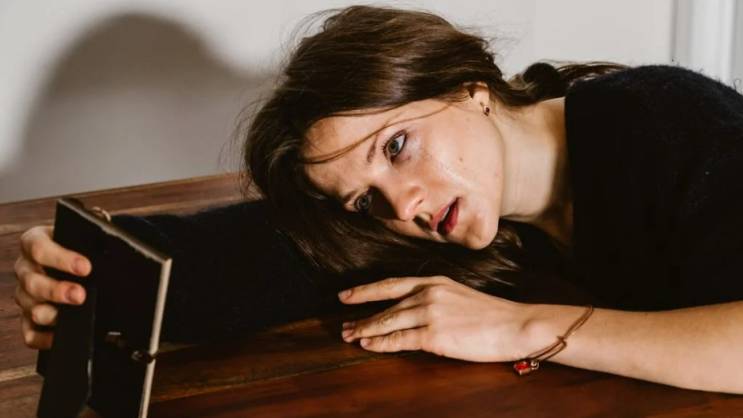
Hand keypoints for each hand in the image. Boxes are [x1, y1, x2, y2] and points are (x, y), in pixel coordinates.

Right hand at [13, 225, 91, 348]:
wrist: (77, 259)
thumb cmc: (81, 245)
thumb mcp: (84, 234)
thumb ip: (92, 232)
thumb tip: (108, 236)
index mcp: (34, 242)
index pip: (39, 248)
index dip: (61, 258)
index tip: (85, 267)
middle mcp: (25, 268)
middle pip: (32, 281)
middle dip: (57, 290)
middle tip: (81, 295)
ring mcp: (25, 294)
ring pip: (30, 307)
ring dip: (51, 314)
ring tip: (70, 317)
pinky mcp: (28, 317)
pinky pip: (29, 332)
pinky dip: (43, 338)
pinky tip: (60, 337)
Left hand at [338, 275, 533, 361]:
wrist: (514, 325)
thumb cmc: (492, 315)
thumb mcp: (459, 295)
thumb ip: (435, 298)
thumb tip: (413, 311)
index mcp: (434, 281)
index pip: (391, 284)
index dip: (366, 290)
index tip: (346, 295)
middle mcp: (428, 294)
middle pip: (386, 305)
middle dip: (361, 316)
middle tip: (343, 325)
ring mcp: (430, 314)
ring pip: (388, 322)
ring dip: (365, 330)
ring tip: (349, 336)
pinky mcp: (434, 336)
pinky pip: (399, 340)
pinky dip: (380, 343)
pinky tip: (367, 345)